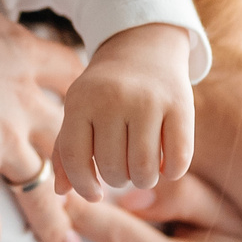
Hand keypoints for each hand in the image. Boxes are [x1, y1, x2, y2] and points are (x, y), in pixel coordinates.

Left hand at [50, 24, 193, 200]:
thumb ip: (65, 150)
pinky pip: (178, 161)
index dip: (83, 184)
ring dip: (144, 179)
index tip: (94, 194)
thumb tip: (61, 192)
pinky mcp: (180, 105)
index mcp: (81, 100)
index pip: (74, 157)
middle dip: (118, 179)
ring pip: (144, 170)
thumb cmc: (106, 91)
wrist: (144, 47)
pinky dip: (172, 172)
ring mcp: (149, 101)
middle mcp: (113, 98)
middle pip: (112, 169)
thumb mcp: (79, 110)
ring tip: (142, 167)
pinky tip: (166, 163)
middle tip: (123, 167)